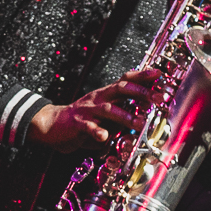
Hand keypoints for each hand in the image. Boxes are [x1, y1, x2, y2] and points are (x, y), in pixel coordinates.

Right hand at [27, 69, 157, 152]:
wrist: (51, 124)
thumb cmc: (82, 120)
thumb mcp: (104, 115)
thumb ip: (122, 115)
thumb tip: (144, 118)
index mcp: (106, 95)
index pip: (125, 80)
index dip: (142, 76)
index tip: (159, 73)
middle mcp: (98, 99)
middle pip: (121, 89)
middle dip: (141, 93)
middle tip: (158, 98)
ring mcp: (88, 111)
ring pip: (109, 110)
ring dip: (126, 116)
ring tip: (140, 123)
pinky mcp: (77, 124)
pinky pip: (89, 128)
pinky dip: (97, 132)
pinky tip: (104, 137)